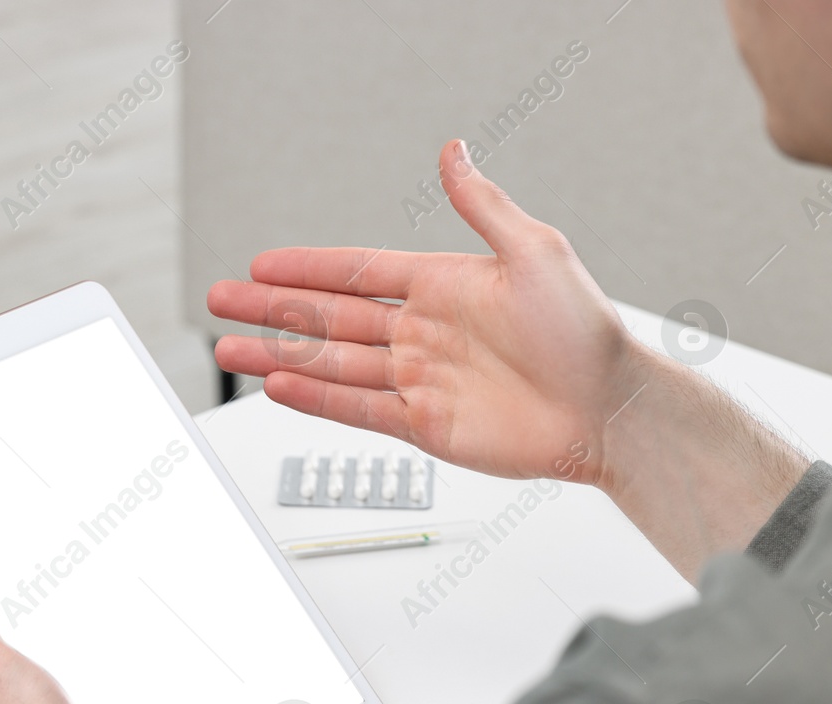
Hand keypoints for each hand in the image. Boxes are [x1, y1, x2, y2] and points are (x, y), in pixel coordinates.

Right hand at [209, 139, 641, 485]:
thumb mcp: (536, 250)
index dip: (306, 269)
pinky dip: (315, 398)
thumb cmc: (587, 332)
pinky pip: (357, 408)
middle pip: (328, 319)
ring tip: (229, 350)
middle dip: (271, 311)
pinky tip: (279, 385)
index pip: (355, 273)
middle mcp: (423, 333)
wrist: (610, 410)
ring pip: (330, 364)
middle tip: (221, 301)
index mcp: (443, 286)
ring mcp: (419, 381)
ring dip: (277, 357)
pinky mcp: (424, 425)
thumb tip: (453, 151)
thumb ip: (482, 204)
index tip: (261, 265)